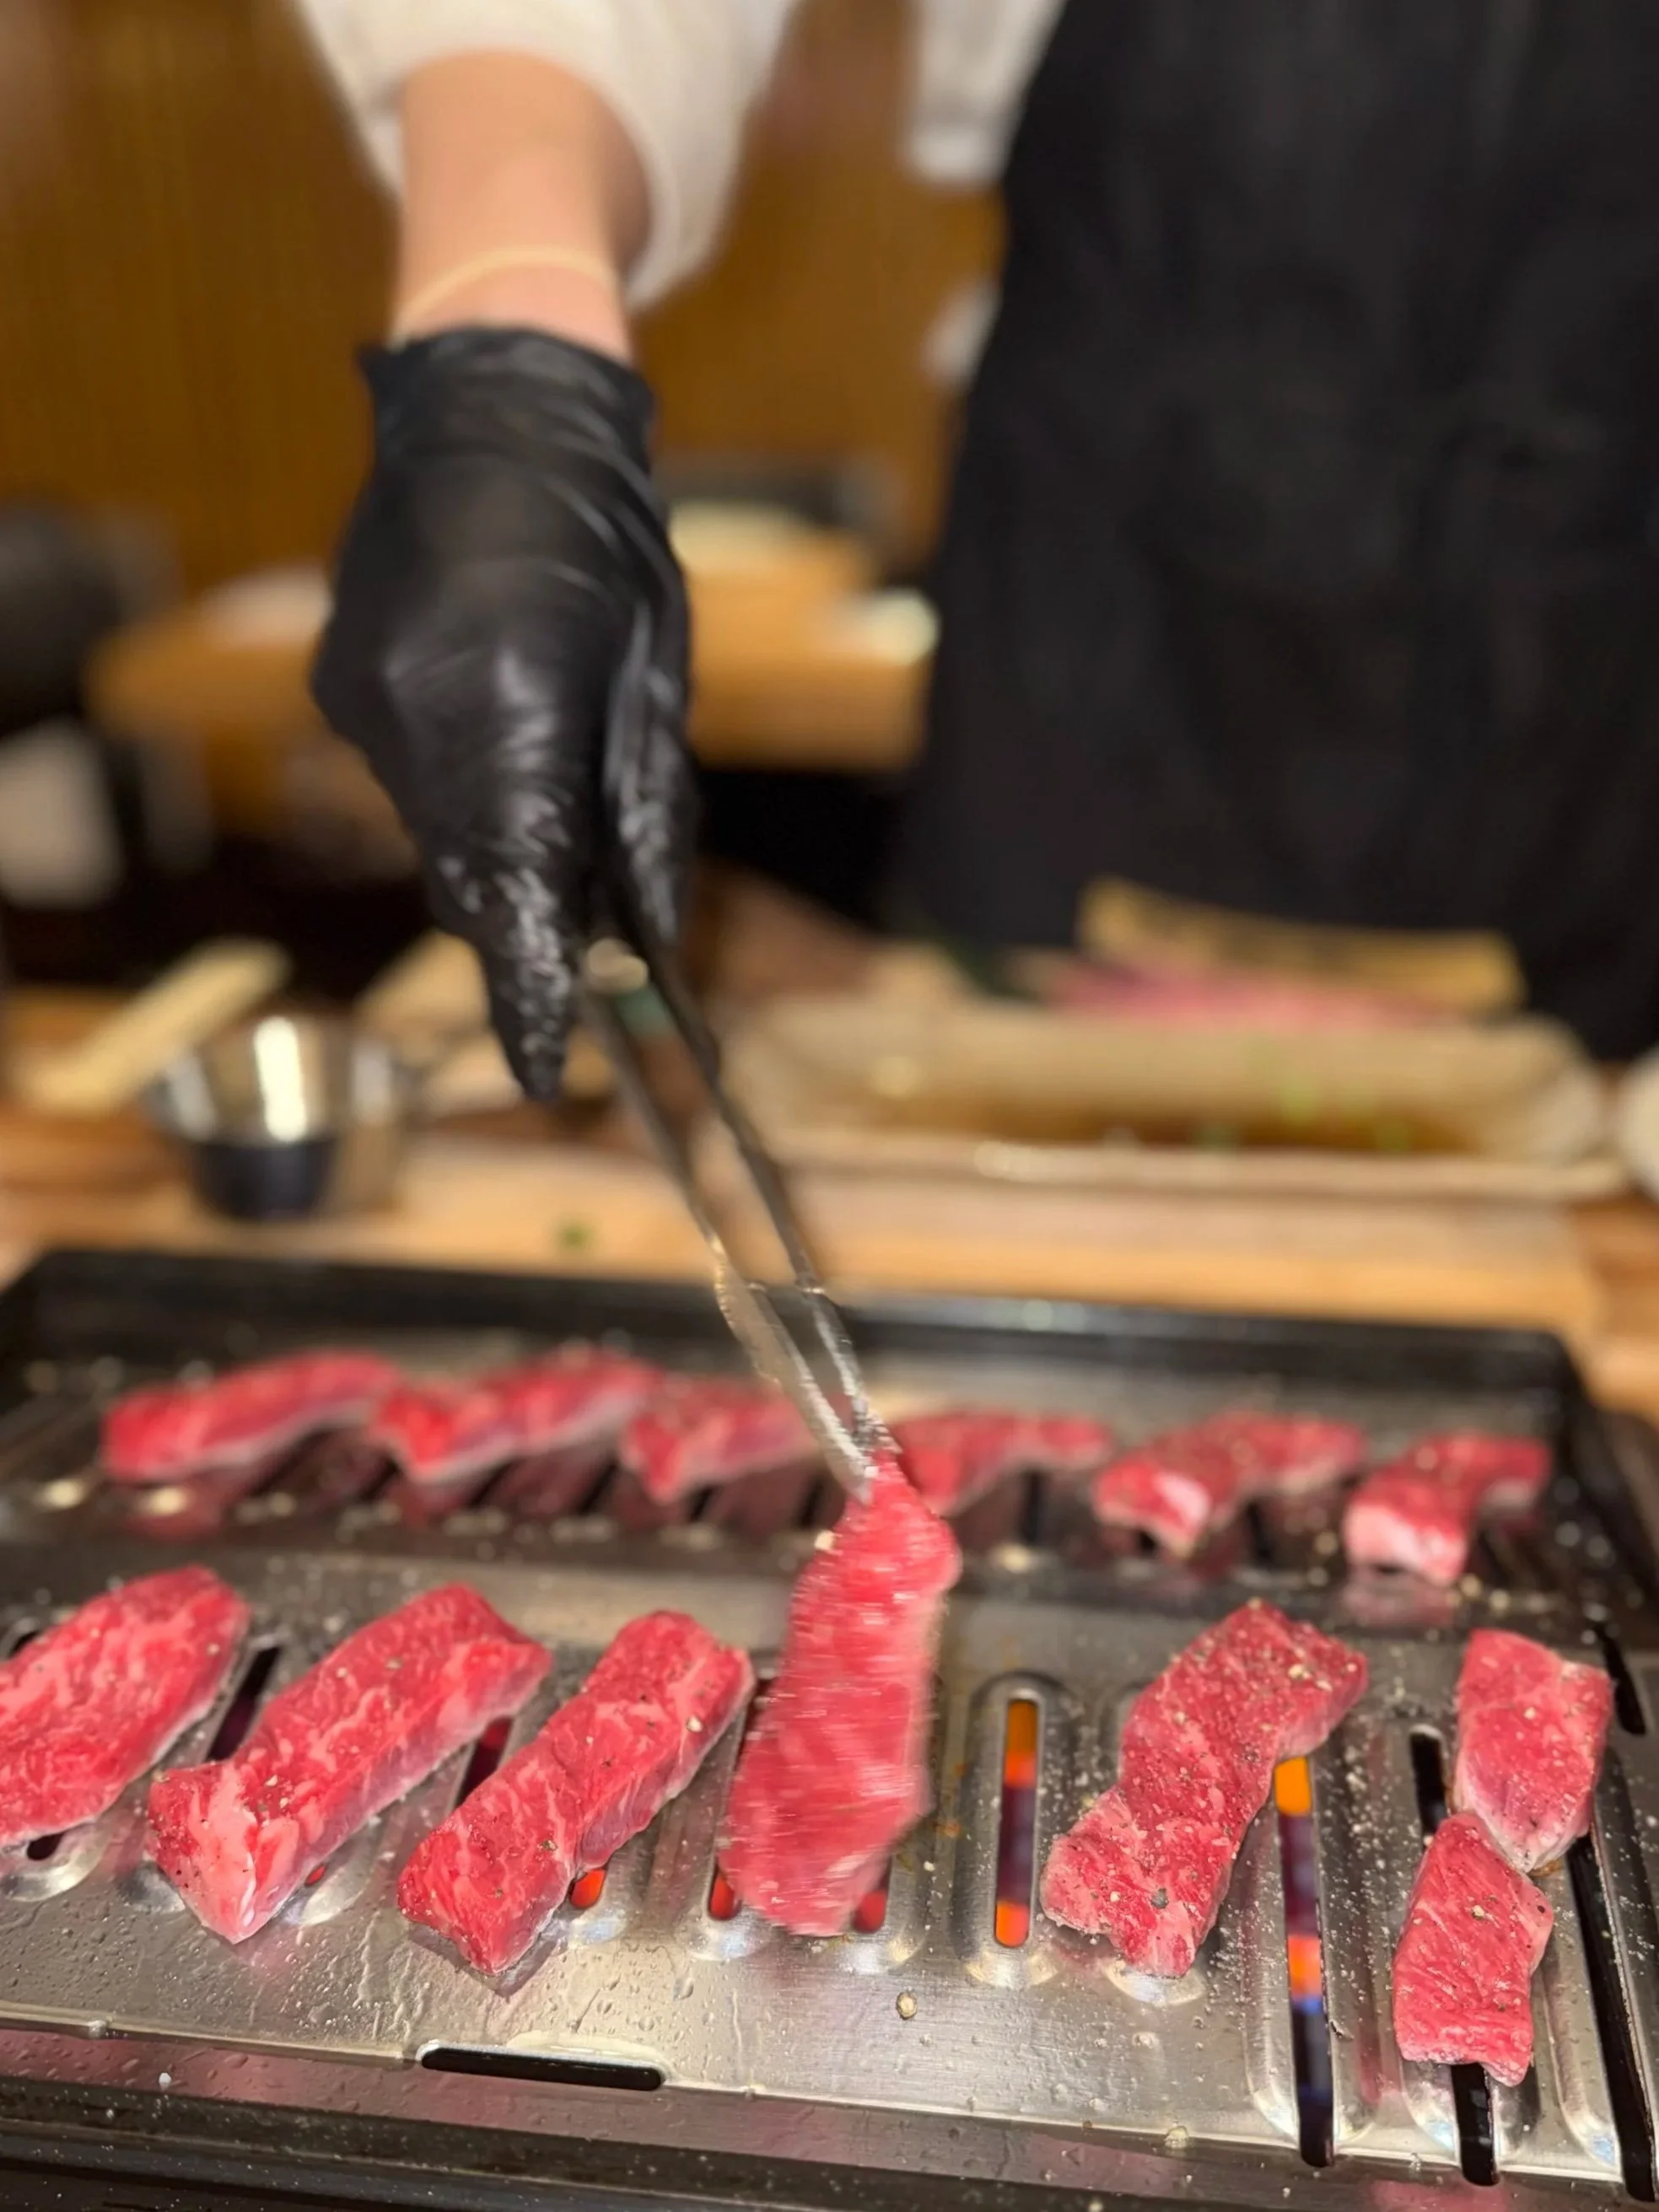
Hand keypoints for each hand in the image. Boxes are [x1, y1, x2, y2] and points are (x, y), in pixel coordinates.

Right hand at [311, 326, 692, 1098]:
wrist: (495, 406)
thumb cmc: (606, 538)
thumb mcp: (656, 680)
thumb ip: (648, 815)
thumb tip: (649, 938)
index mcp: (514, 709)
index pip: (523, 891)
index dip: (535, 992)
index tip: (550, 1070)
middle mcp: (420, 715)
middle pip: (470, 878)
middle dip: (522, 935)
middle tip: (565, 992)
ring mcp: (365, 700)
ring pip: (437, 836)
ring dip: (497, 862)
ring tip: (554, 838)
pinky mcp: (341, 685)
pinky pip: (409, 780)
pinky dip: (461, 799)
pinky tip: (500, 752)